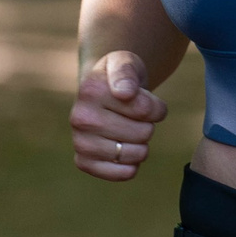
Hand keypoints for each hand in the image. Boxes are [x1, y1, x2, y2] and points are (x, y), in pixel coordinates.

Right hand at [71, 51, 167, 180]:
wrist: (102, 93)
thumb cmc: (120, 78)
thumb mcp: (126, 62)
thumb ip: (126, 71)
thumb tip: (124, 93)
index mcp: (91, 90)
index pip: (145, 109)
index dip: (156, 106)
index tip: (145, 99)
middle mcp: (80, 117)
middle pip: (143, 133)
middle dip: (148, 125)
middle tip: (136, 117)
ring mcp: (80, 142)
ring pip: (136, 154)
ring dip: (142, 145)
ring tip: (131, 132)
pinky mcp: (83, 162)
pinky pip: (123, 173)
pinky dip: (132, 165)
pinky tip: (126, 150)